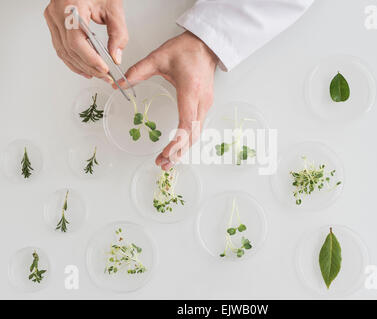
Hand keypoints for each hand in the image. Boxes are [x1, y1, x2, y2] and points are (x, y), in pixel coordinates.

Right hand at [44, 0, 127, 82]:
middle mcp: (58, 12)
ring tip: (97, 75)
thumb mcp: (113, 8)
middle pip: (70, 49)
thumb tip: (116, 57)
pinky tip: (84, 68)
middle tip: (106, 76)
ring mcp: (53, 17)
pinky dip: (73, 60)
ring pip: (63, 51)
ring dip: (81, 67)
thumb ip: (118, 34)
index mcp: (71, 6)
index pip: (77, 41)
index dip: (90, 59)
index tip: (104, 69)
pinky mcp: (54, 22)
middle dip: (89, 66)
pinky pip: (60, 46)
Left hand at [115, 31, 217, 169]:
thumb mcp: (158, 57)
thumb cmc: (186, 50)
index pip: (186, 125)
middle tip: (161, 164)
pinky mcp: (205, 105)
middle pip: (192, 135)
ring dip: (183, 149)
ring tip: (168, 160)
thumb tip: (119, 84)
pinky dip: (188, 140)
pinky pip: (198, 127)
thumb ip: (138, 72)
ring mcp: (206, 104)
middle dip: (178, 152)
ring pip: (197, 134)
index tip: (165, 154)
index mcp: (190, 92)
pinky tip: (178, 146)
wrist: (206, 44)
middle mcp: (201, 102)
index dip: (176, 143)